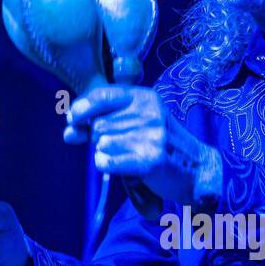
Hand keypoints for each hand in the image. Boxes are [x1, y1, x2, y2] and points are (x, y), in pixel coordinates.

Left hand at [65, 86, 219, 205]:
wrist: (197, 169)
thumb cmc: (161, 145)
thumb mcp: (138, 124)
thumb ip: (103, 123)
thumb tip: (68, 132)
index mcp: (146, 98)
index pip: (102, 96)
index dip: (82, 108)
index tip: (73, 119)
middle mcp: (149, 113)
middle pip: (98, 125)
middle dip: (99, 138)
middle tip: (121, 146)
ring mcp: (151, 136)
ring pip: (101, 145)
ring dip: (107, 154)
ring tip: (128, 156)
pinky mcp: (150, 159)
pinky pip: (107, 161)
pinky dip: (107, 165)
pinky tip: (119, 166)